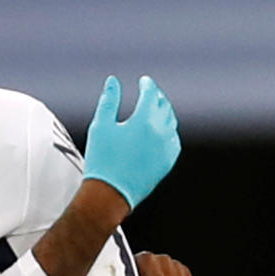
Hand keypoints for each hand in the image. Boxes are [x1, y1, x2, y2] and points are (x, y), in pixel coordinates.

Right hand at [82, 75, 180, 209]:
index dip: (147, 85)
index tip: (144, 81)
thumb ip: (109, 101)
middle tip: (150, 93)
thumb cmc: (102, 160)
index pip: (151, 94)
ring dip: (164, 112)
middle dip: (157, 97)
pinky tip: (162, 131)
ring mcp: (166, 149)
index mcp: (144, 120)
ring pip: (171, 122)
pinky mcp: (167, 163)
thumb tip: (113, 81)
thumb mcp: (100, 126)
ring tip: (156, 109)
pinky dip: (169, 131)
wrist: (109, 194)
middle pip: (164, 106)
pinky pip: (174, 141)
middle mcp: (160, 132)